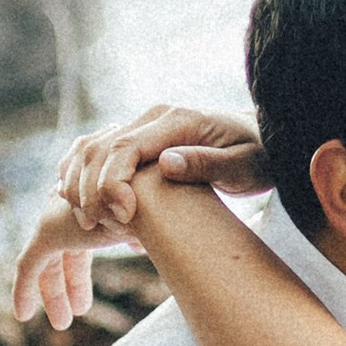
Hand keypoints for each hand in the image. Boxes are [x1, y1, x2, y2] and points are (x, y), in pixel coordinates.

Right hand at [11, 108, 266, 330]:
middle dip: (91, 189)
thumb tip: (166, 164)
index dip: (113, 182)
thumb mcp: (243, 166)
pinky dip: (83, 175)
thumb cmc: (260, 157)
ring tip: (87, 222)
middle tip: (95, 227)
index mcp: (178, 120)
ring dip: (81, 183)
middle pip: (101, 147)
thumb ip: (206, 163)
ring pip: (93, 148)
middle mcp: (156, 117)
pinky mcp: (143, 139)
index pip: (126, 147)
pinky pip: (99, 151)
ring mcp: (147, 125)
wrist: (265, 141)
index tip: (121, 217)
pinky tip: (80, 204)